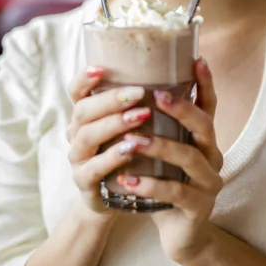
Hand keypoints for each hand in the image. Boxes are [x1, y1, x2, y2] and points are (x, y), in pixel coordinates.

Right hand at [66, 66, 149, 214]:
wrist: (117, 199)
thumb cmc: (129, 152)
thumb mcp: (132, 125)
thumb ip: (145, 101)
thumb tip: (189, 66)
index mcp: (86, 114)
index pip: (76, 91)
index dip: (84, 79)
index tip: (101, 68)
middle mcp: (76, 133)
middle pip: (83, 110)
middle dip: (111, 100)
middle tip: (139, 93)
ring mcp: (78, 158)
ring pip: (88, 135)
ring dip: (115, 124)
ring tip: (142, 116)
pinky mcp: (85, 182)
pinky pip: (94, 167)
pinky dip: (112, 157)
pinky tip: (131, 149)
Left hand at [116, 58, 222, 262]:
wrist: (178, 232)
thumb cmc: (166, 183)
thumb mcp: (163, 152)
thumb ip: (156, 126)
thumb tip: (129, 90)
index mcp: (203, 139)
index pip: (209, 105)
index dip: (205, 83)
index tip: (197, 59)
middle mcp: (212, 156)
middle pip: (204, 126)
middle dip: (181, 109)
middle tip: (156, 95)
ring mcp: (208, 182)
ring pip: (189, 158)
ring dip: (160, 147)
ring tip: (132, 141)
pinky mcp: (199, 208)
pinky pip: (176, 193)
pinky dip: (150, 185)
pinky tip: (127, 181)